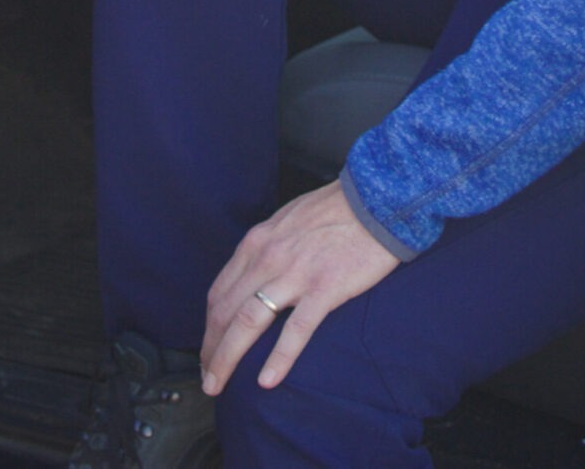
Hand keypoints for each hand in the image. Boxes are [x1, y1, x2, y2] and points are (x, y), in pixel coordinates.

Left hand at [201, 181, 398, 394]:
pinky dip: (278, 358)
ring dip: (228, 358)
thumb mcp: (287, 220)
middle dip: (211, 350)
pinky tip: (267, 381)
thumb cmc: (337, 208)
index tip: (208, 350)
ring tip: (219, 384)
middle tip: (207, 379)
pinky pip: (295, 329)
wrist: (377, 199)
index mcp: (257, 242)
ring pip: (248, 323)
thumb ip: (268, 246)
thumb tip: (256, 272)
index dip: (208, 327)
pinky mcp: (324, 288)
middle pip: (225, 312)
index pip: (219, 293)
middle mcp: (267, 258)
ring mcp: (294, 274)